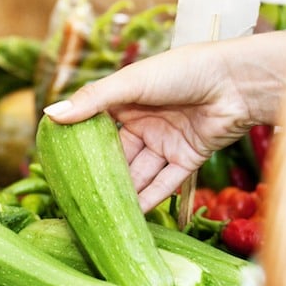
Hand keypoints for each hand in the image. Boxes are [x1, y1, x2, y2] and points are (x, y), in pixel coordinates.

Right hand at [43, 43, 253, 211]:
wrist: (235, 81)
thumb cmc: (184, 70)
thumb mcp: (132, 82)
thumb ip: (93, 100)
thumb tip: (50, 115)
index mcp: (129, 101)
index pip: (99, 128)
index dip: (82, 147)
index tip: (60, 168)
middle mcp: (147, 123)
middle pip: (120, 156)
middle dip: (103, 177)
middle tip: (79, 201)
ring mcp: (168, 141)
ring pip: (141, 172)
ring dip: (125, 192)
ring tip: (102, 214)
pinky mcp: (189, 157)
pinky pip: (166, 182)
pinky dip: (151, 197)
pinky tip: (132, 214)